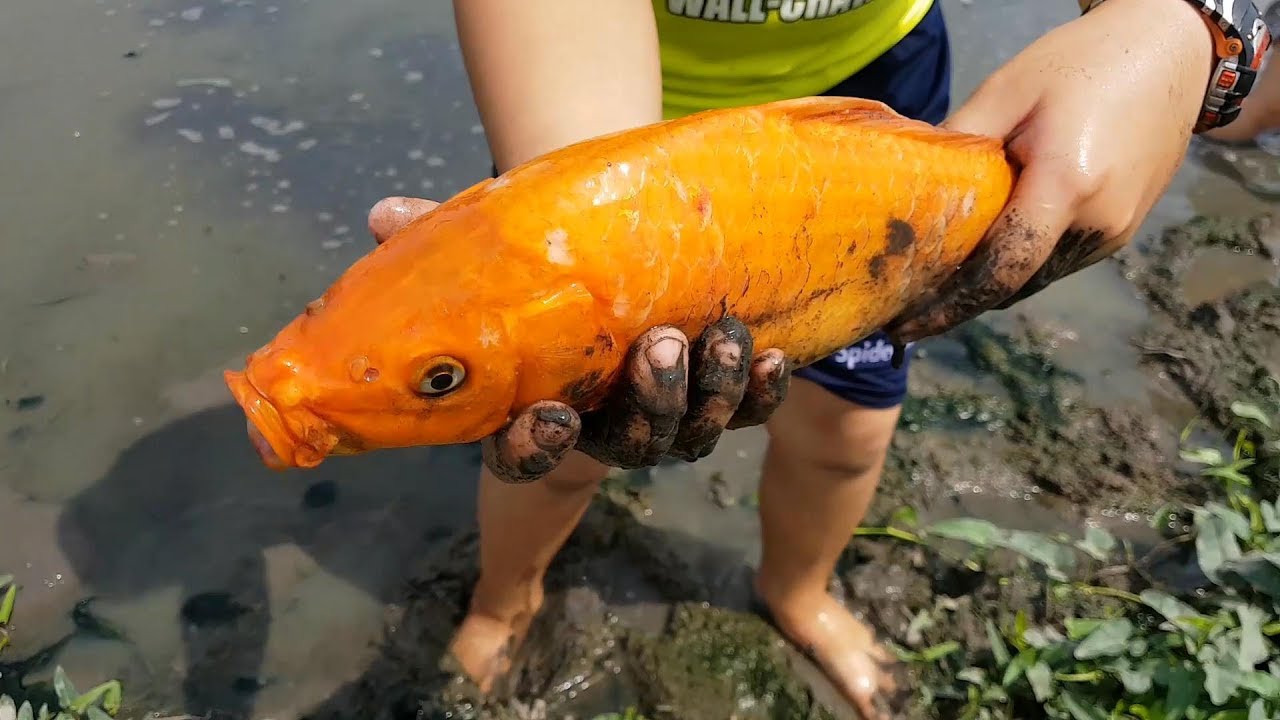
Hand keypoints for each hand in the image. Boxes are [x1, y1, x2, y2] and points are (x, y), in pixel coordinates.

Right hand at [368, 196, 791, 481]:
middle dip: (651, 402)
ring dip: (712, 391)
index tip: (553, 417)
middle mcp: (604, 428)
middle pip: (631, 443)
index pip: (528, 455)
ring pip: (692, 431)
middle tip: (660, 345)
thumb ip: (436, 245)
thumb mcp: (487, 267)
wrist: (604, 274)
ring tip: (724, 336)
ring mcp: (664, 417)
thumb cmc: (536, 281)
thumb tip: (382, 215)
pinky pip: (745, 408)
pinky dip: (761, 389)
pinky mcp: (715, 395)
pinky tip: (775, 355)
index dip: (540, 447)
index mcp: (538, 413)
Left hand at [885, 0, 1214, 341]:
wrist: (1173, 53)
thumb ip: (958, 141)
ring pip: (1038, 276)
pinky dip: (1024, 260)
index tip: (907, 327)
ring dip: (995, 280)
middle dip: (962, 298)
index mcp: (1067, 186)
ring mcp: (1115, 232)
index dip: (951, 306)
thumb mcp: (1008, 90)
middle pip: (1016, 283)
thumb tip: (908, 187)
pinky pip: (1061, 259)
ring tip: (945, 271)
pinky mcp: (1123, 230)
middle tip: (909, 299)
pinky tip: (995, 240)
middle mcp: (1098, 223)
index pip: (1003, 269)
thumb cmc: (1084, 63)